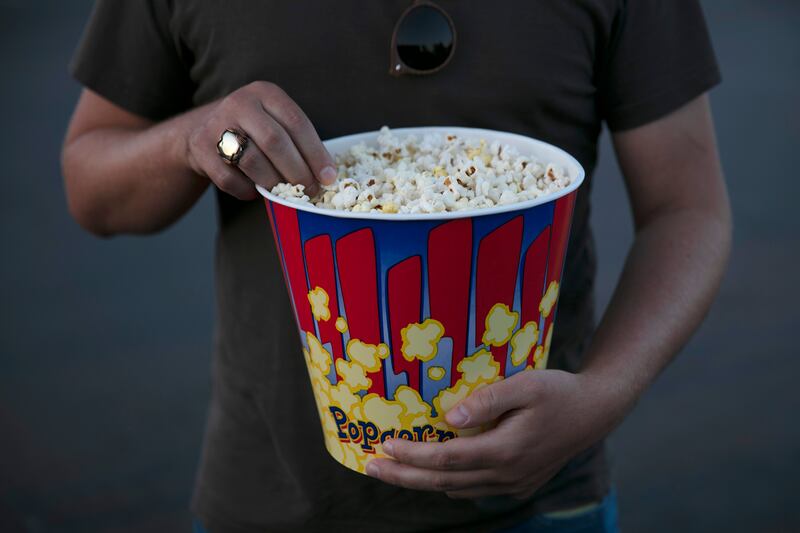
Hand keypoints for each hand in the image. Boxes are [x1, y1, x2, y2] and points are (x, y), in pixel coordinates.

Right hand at [185, 81, 335, 199]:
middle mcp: (240, 102)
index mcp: (265, 93)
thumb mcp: (275, 122)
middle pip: (275, 141)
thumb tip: (326, 177)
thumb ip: (298, 142)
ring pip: (252, 160)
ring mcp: (217, 123)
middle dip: (297, 171)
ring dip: (273, 183)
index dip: (316, 154)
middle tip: (310, 190)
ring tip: (284, 193)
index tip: (329, 178)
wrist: (202, 130)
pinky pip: (229, 177)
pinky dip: (246, 190)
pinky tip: (255, 192)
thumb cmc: (253, 131)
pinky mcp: (200, 147)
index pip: (297, 123)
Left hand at [365, 369, 624, 499]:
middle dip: (404, 475)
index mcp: (506, 450)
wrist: (596, 411)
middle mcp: (507, 474)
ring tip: (393, 467)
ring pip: (456, 489)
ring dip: (422, 480)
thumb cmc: (559, 391)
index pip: (447, 458)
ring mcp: (513, 483)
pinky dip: (448, 481)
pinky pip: (474, 489)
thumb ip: (487, 400)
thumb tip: (450, 416)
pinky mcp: (519, 483)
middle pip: (443, 481)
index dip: (412, 455)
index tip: (383, 445)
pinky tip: (433, 469)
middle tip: (370, 466)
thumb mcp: (526, 385)